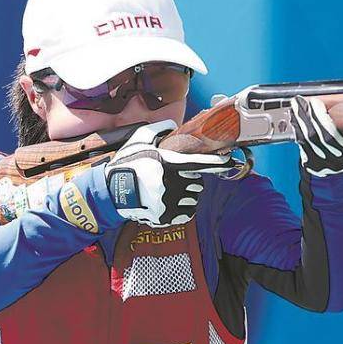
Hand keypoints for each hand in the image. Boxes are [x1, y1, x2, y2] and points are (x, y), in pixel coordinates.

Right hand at [104, 121, 235, 226]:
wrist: (112, 192)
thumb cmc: (127, 164)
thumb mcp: (139, 140)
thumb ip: (158, 129)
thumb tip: (172, 125)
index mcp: (170, 165)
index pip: (201, 164)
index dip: (218, 163)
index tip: (230, 161)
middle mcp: (173, 185)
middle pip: (198, 183)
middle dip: (190, 180)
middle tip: (173, 178)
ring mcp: (170, 203)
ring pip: (193, 199)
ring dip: (186, 195)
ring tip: (168, 191)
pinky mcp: (167, 218)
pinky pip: (186, 213)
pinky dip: (182, 209)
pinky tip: (168, 203)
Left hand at [289, 95, 342, 176]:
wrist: (337, 183)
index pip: (330, 136)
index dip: (322, 120)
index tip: (317, 105)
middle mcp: (330, 159)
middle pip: (316, 134)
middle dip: (309, 116)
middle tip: (305, 100)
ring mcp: (317, 160)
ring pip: (306, 137)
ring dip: (300, 119)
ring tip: (297, 103)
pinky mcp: (307, 158)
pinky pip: (300, 141)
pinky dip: (296, 126)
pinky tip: (294, 115)